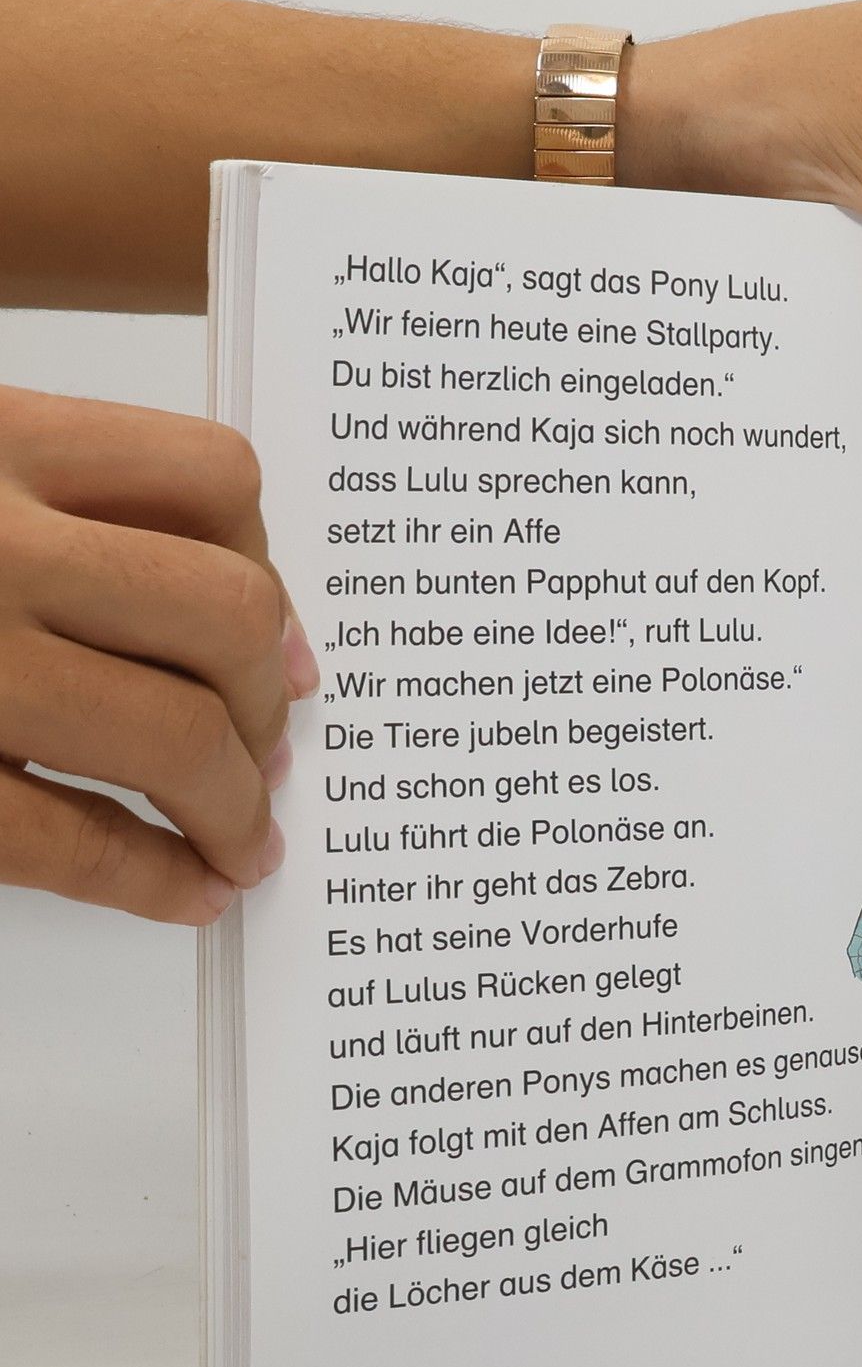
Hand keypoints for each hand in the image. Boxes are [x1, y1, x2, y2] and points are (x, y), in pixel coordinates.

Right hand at [0, 386, 316, 922]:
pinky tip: (188, 890)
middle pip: (224, 614)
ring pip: (176, 735)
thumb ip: (68, 512)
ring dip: (236, 806)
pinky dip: (155, 879)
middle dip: (264, 701)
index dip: (273, 572)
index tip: (288, 647)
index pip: (211, 476)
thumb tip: (260, 629)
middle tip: (269, 752)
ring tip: (243, 838)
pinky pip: (74, 841)